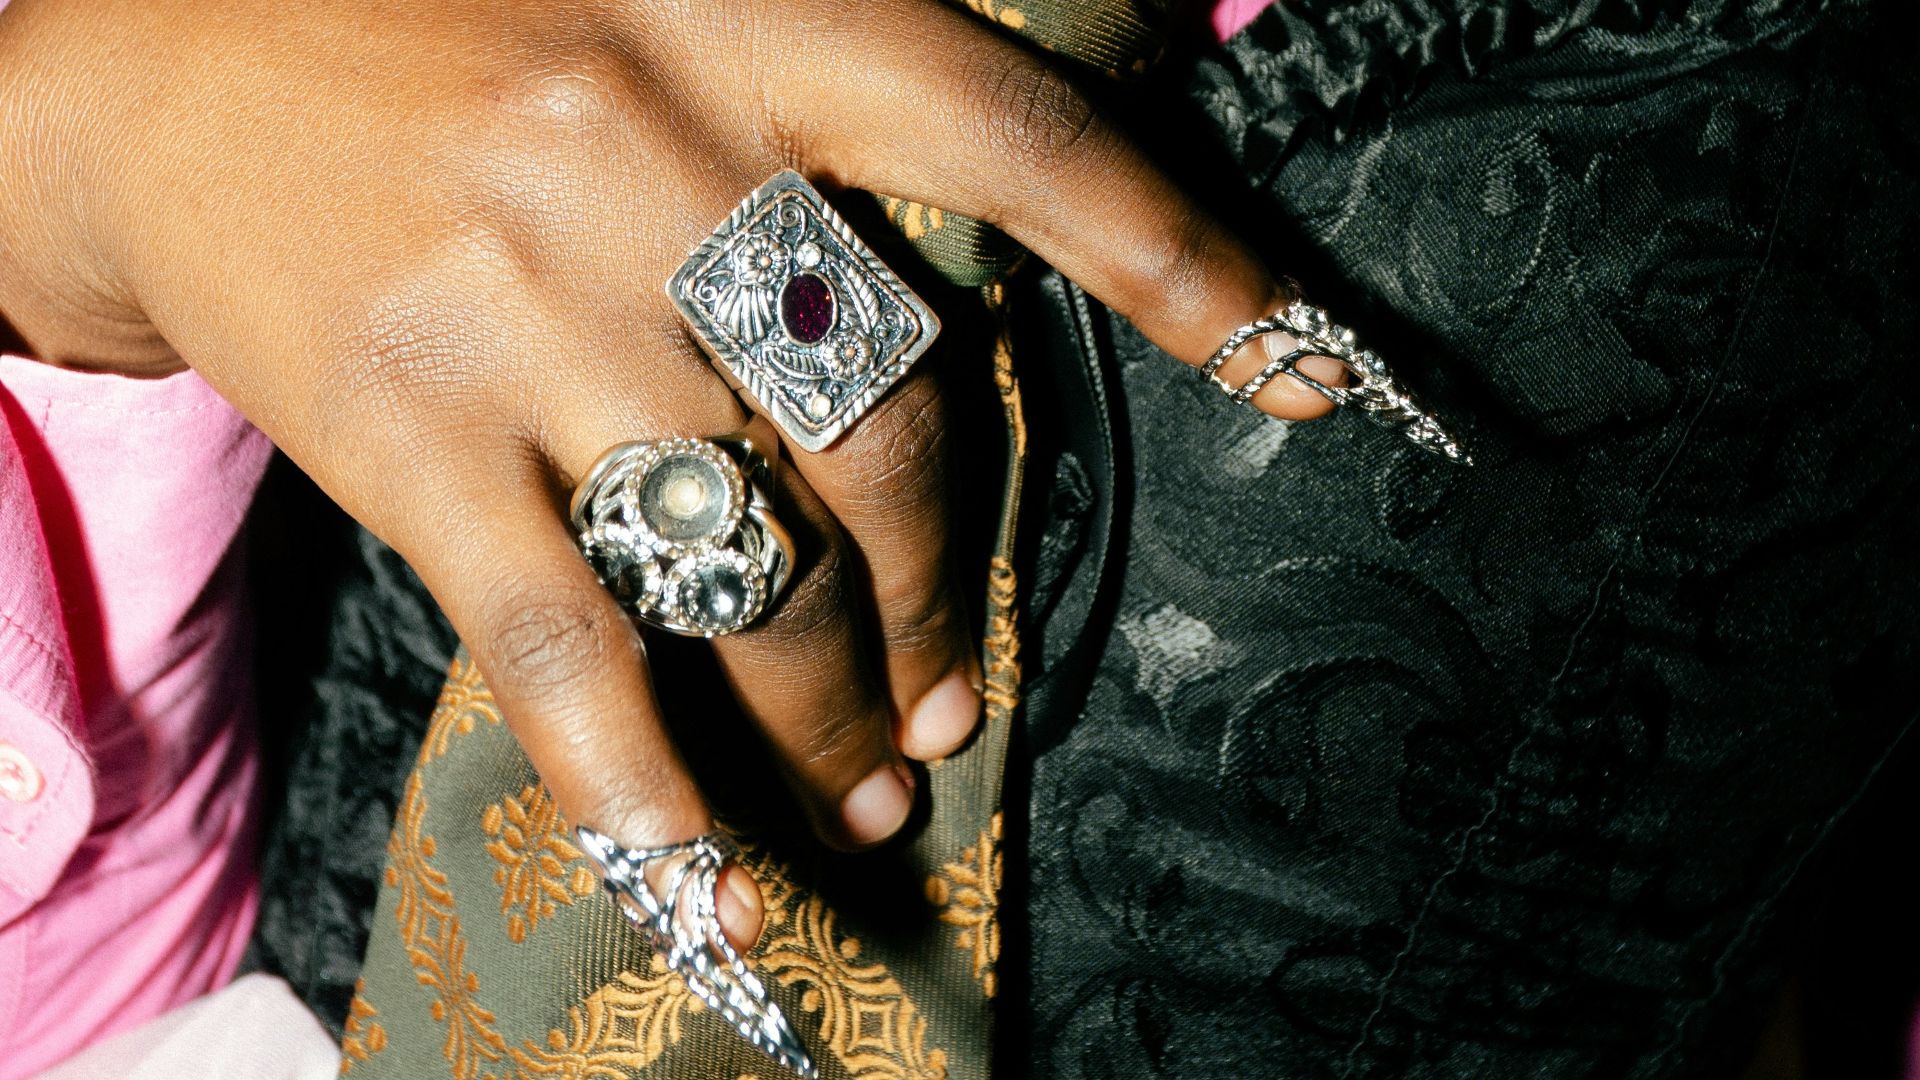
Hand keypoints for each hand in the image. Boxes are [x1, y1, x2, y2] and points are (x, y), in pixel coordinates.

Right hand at [0, 0, 1336, 944]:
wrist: (165, 55)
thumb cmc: (449, 41)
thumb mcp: (660, 17)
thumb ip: (816, 138)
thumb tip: (951, 334)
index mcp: (754, 26)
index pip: (1023, 149)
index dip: (1180, 265)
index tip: (1313, 375)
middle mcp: (658, 159)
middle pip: (897, 426)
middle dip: (949, 599)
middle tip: (959, 707)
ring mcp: (531, 307)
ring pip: (760, 562)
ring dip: (839, 711)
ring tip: (871, 793)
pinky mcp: (409, 439)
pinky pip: (566, 651)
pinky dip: (652, 794)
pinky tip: (719, 896)